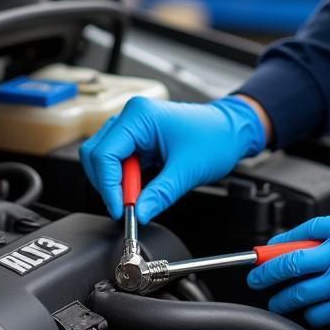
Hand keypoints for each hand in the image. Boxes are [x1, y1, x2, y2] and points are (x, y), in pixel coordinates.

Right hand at [79, 96, 264, 221]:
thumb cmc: (215, 137)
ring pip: (105, 160)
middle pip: (97, 155)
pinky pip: (119, 162)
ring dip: (117, 183)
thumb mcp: (187, 170)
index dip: (108, 186)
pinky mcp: (138, 140)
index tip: (120, 209)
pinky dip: (125, 180)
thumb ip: (159, 194)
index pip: (104, 153)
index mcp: (139, 116)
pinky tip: (140, 190)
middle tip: (127, 207)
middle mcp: (131, 117)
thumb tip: (138, 214)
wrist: (232, 131)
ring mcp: (133, 128)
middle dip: (108, 184)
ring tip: (138, 198)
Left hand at [247, 215, 329, 329]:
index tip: (261, 255)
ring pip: (305, 300)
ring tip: (284, 303)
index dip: (274, 247)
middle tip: (258, 281)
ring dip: (291, 303)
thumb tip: (306, 247)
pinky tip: (320, 317)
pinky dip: (320, 322)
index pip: (298, 238)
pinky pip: (328, 323)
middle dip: (268, 277)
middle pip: (291, 269)